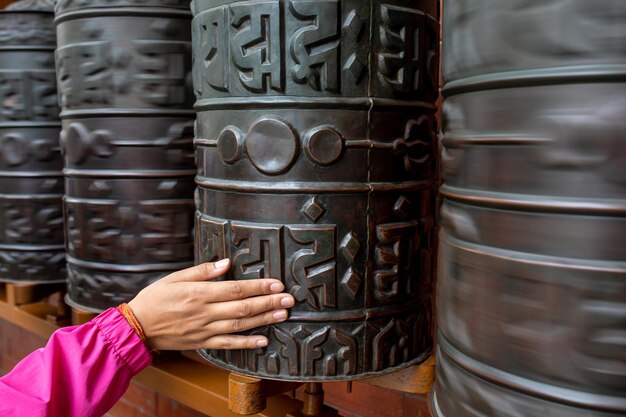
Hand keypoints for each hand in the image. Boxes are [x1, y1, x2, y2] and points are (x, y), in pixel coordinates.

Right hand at [127, 259, 293, 350]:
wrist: (137, 327)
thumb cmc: (155, 298)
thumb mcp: (176, 277)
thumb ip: (203, 271)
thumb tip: (227, 263)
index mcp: (199, 294)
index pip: (236, 289)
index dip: (259, 286)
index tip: (277, 284)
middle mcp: (205, 313)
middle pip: (243, 308)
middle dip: (269, 302)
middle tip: (289, 299)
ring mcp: (205, 330)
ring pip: (240, 325)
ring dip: (264, 320)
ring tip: (283, 314)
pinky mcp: (203, 343)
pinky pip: (228, 344)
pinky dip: (246, 343)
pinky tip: (263, 340)